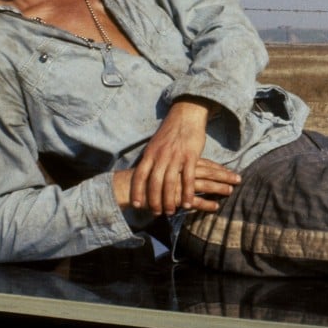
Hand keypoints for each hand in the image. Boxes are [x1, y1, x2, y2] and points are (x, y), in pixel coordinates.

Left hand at [127, 97, 238, 214]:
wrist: (186, 115)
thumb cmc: (171, 131)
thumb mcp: (155, 144)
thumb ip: (150, 158)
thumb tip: (143, 173)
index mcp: (150, 153)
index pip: (139, 175)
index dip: (137, 191)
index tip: (136, 204)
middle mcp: (161, 156)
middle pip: (154, 183)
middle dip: (154, 200)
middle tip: (156, 212)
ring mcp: (176, 156)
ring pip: (170, 183)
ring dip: (170, 200)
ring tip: (170, 211)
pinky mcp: (190, 156)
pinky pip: (188, 178)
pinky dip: (187, 192)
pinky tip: (188, 203)